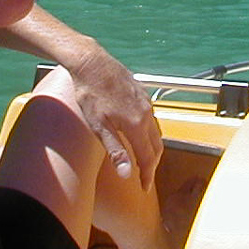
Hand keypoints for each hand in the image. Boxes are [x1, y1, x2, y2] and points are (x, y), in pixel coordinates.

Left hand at [68, 44, 162, 190]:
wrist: (91, 62)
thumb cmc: (91, 93)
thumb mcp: (98, 126)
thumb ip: (115, 150)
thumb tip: (128, 173)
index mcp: (137, 124)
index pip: (148, 157)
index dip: (147, 174)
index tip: (144, 186)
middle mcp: (146, 113)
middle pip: (157, 145)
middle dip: (152, 164)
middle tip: (145, 176)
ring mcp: (145, 101)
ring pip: (156, 130)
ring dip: (152, 148)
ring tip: (144, 158)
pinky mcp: (142, 92)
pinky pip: (152, 117)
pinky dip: (150, 131)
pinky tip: (140, 132)